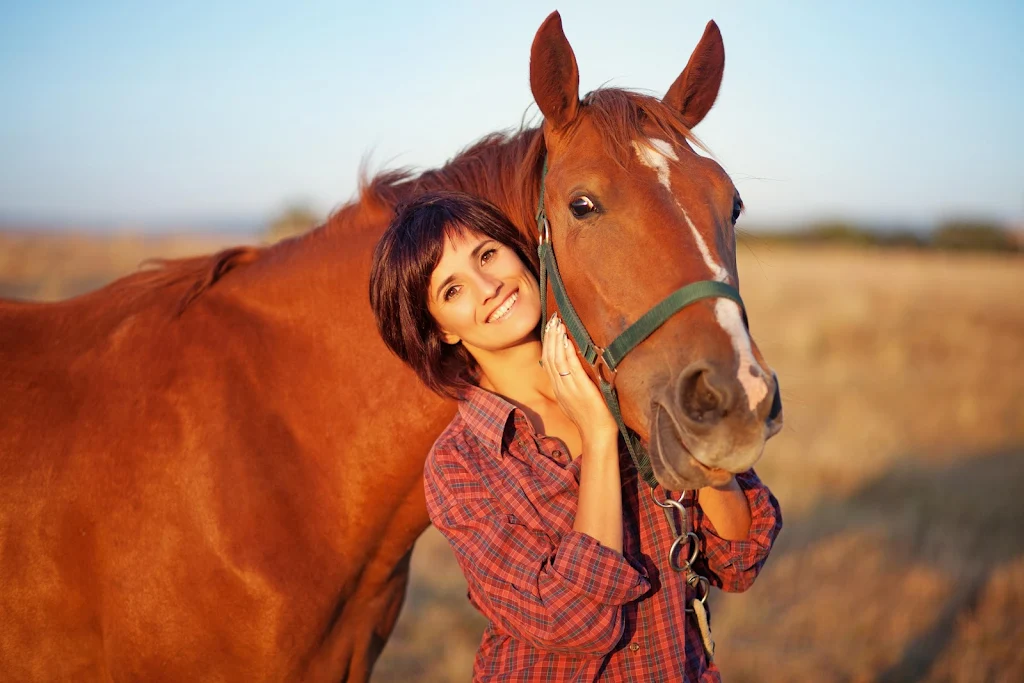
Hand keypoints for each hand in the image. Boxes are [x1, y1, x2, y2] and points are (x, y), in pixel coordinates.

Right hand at [541, 313, 618, 445]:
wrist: (597, 435)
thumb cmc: (590, 420)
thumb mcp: (574, 402)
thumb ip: (571, 387)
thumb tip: (572, 373)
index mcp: (558, 389)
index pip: (548, 362)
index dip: (548, 344)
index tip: (550, 328)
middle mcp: (560, 387)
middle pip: (550, 358)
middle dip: (551, 337)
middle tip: (552, 319)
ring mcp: (569, 389)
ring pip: (557, 360)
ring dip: (557, 341)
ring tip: (558, 324)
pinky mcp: (581, 390)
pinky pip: (571, 369)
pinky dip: (568, 353)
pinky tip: (568, 341)